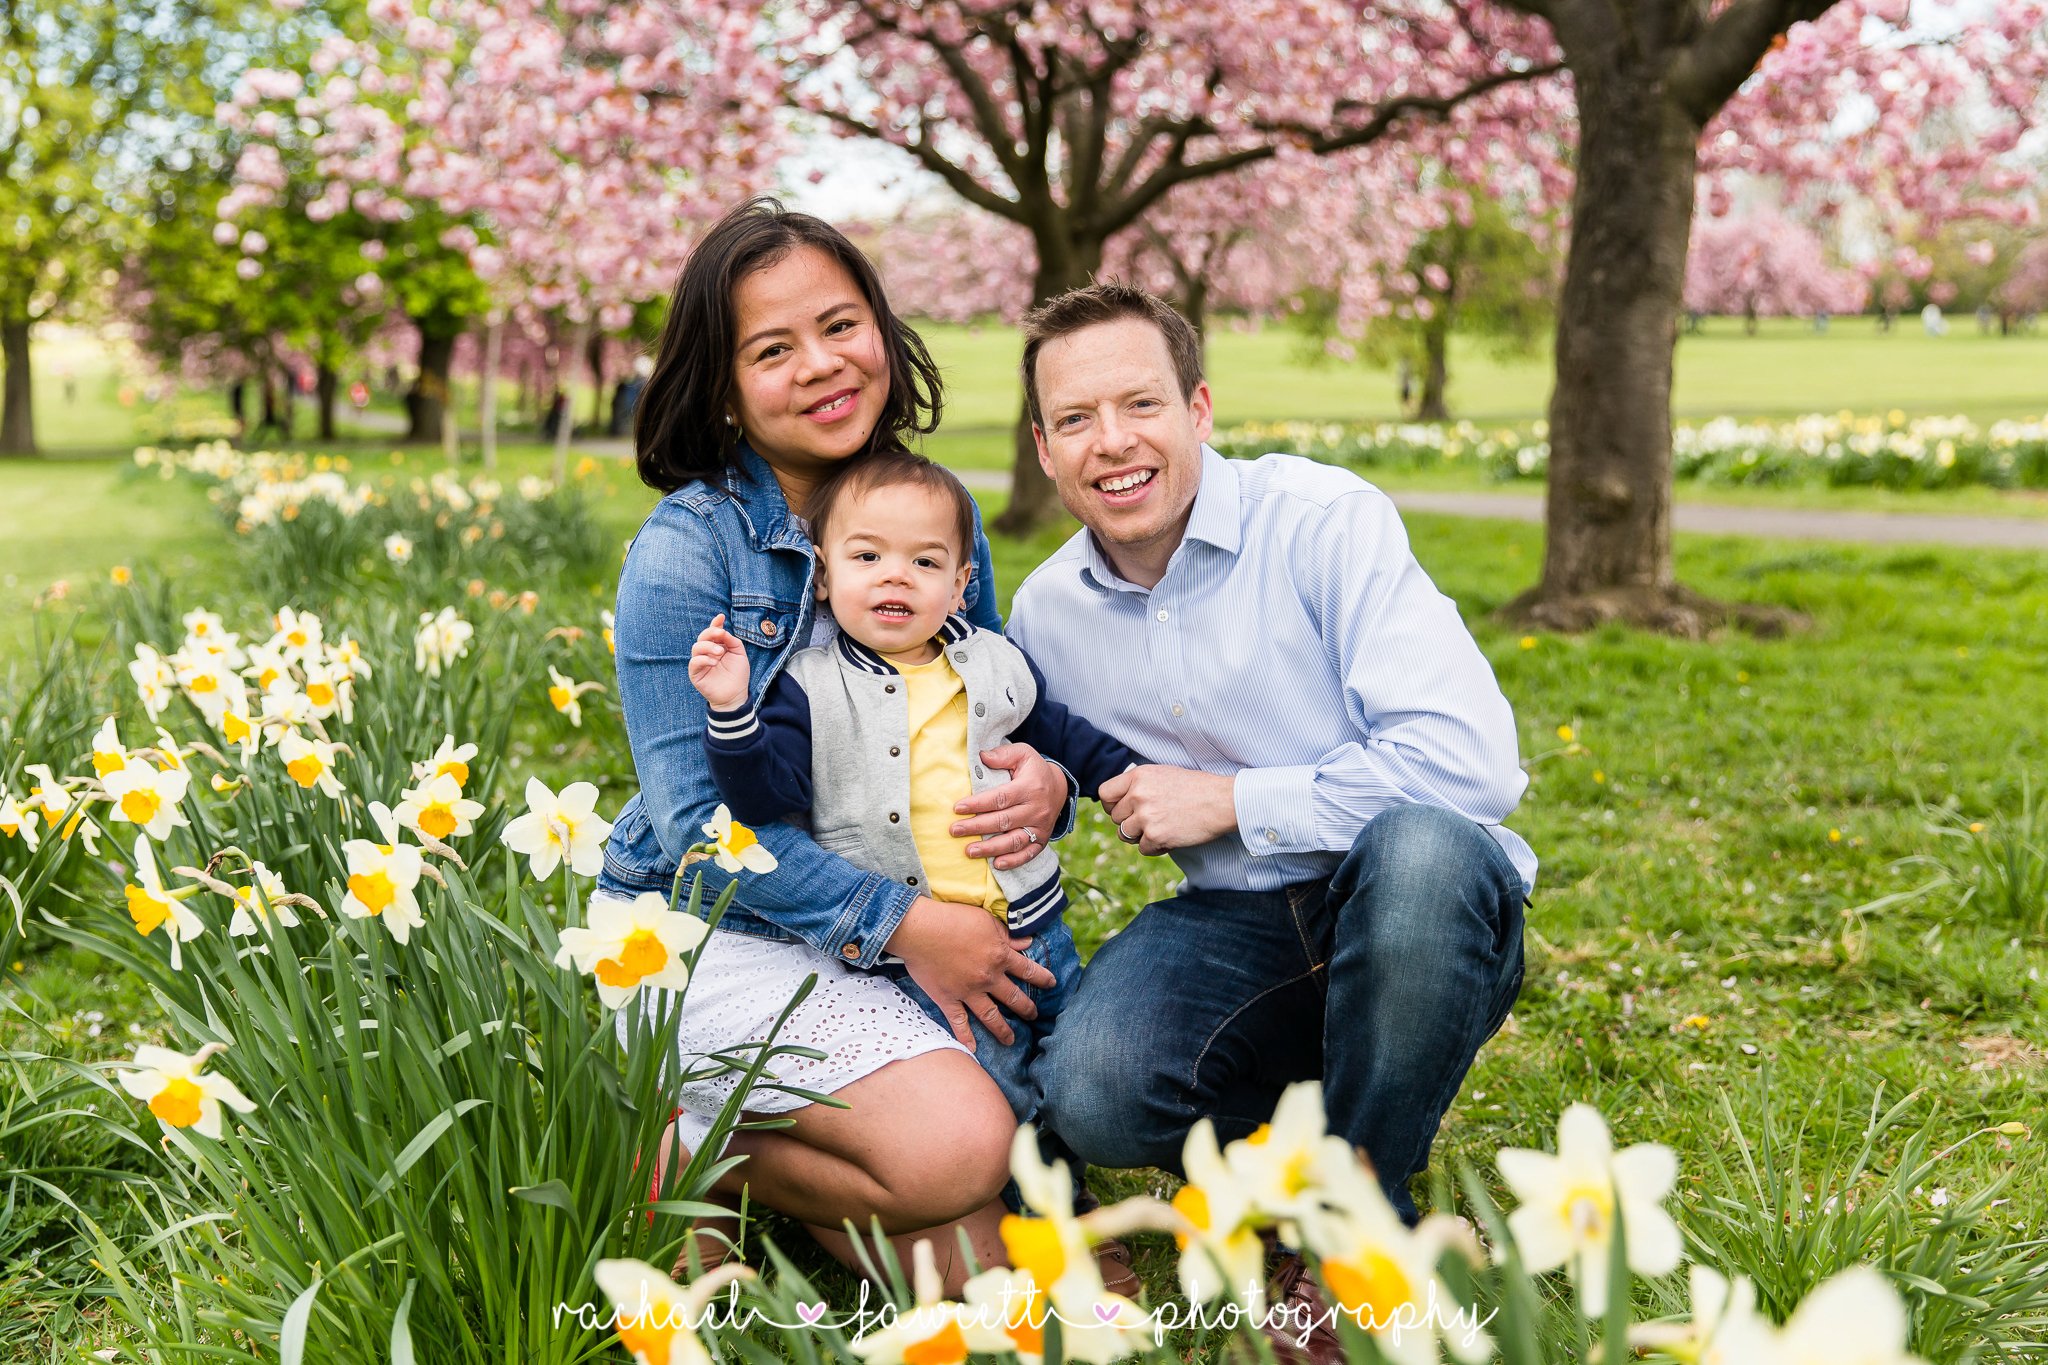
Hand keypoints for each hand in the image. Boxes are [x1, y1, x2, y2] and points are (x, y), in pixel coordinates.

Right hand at [688, 613, 749, 710]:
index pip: (712, 632)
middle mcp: (707, 652)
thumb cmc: (738, 675)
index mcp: (717, 646)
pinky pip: (694, 662)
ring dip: (708, 646)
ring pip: (696, 647)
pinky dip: (703, 659)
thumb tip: (723, 631)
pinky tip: (714, 662)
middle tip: (721, 634)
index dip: (715, 624)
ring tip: (720, 652)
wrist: (735, 695)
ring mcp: (700, 662)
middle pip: (702, 637)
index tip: (721, 617)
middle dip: (711, 632)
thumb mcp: (739, 654)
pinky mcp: (695, 673)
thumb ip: (732, 641)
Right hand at [884, 897, 1055, 1049]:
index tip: (1052, 984)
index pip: (1028, 970)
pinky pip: (959, 1022)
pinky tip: (972, 1049)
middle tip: (1034, 1015)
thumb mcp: (986, 920)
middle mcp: (988, 978)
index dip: (1042, 978)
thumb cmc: (953, 918)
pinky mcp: (948, 999)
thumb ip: (1007, 935)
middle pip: (1013, 998)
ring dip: (1003, 1030)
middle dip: (1026, 1008)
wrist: (921, 930)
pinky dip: (965, 1037)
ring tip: (1011, 1040)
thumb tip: (1028, 942)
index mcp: (1000, 956)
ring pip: (991, 1016)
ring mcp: (968, 992)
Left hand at [952, 742, 1065, 870]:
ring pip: (1014, 841)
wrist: (1060, 788)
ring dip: (991, 848)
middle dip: (977, 827)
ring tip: (969, 851)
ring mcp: (1040, 827)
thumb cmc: (1034, 770)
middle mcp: (1036, 809)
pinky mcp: (1042, 840)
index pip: (1000, 798)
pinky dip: (1014, 861)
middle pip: (1003, 821)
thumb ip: (1003, 755)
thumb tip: (982, 757)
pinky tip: (997, 864)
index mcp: (1030, 787)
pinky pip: (1028, 854)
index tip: (957, 808)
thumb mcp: (1023, 754)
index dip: (978, 804)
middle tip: (955, 830)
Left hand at [1098, 765, 1237, 854]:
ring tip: (1160, 828)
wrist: (1222, 801)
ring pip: (1125, 835)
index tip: (1122, 810)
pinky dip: (1155, 847)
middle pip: (1114, 817)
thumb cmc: (1196, 787)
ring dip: (1139, 836)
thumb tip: (1120, 801)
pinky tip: (1171, 837)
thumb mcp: (1163, 774)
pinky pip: (1143, 849)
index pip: (1105, 793)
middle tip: (1150, 821)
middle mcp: (1138, 795)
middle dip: (1129, 822)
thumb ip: (1140, 785)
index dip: (1111, 805)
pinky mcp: (1156, 836)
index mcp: (1138, 776)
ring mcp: (1146, 816)